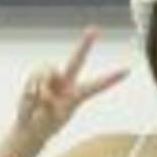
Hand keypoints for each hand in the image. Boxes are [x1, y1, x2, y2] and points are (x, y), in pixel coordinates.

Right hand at [15, 26, 129, 141]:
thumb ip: (49, 101)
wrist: (29, 128)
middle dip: (85, 44)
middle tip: (94, 29)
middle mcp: (66, 84)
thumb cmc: (44, 125)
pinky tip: (31, 97)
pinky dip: (32, 87)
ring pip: (49, 69)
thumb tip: (45, 88)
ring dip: (41, 87)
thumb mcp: (51, 117)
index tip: (127, 70)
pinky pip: (35, 75)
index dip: (110, 78)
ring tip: (39, 101)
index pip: (96, 86)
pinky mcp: (37, 78)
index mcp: (76, 96)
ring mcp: (51, 79)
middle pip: (77, 60)